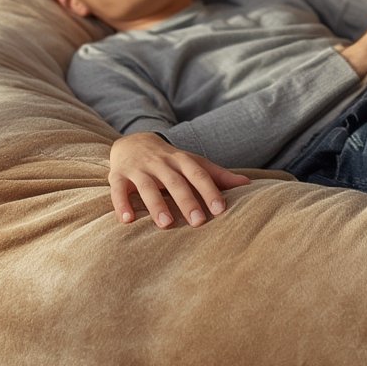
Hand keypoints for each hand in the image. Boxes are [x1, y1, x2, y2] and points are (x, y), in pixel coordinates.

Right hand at [109, 132, 250, 229]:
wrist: (132, 141)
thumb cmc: (169, 160)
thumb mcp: (192, 163)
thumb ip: (217, 175)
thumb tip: (248, 184)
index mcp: (181, 160)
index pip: (198, 174)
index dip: (209, 190)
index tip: (220, 209)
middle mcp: (160, 162)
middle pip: (175, 181)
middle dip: (186, 201)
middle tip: (198, 222)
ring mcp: (138, 168)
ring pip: (147, 185)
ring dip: (156, 204)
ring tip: (165, 224)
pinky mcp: (118, 175)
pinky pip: (118, 189)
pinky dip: (121, 203)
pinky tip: (127, 221)